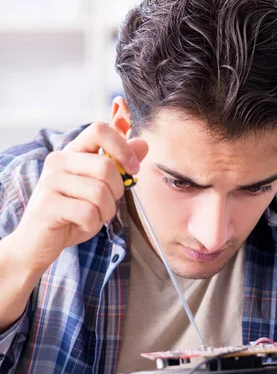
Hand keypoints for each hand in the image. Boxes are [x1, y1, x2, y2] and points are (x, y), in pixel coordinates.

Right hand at [12, 122, 147, 273]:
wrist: (37, 242)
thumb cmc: (72, 214)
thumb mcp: (100, 188)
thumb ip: (119, 165)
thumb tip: (142, 144)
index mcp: (72, 152)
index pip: (99, 130)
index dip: (123, 148)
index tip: (133, 169)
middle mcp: (58, 161)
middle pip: (106, 167)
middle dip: (116, 192)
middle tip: (105, 205)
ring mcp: (50, 182)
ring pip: (100, 193)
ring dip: (105, 212)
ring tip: (91, 217)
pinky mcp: (48, 205)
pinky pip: (88, 213)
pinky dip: (92, 224)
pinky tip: (79, 225)